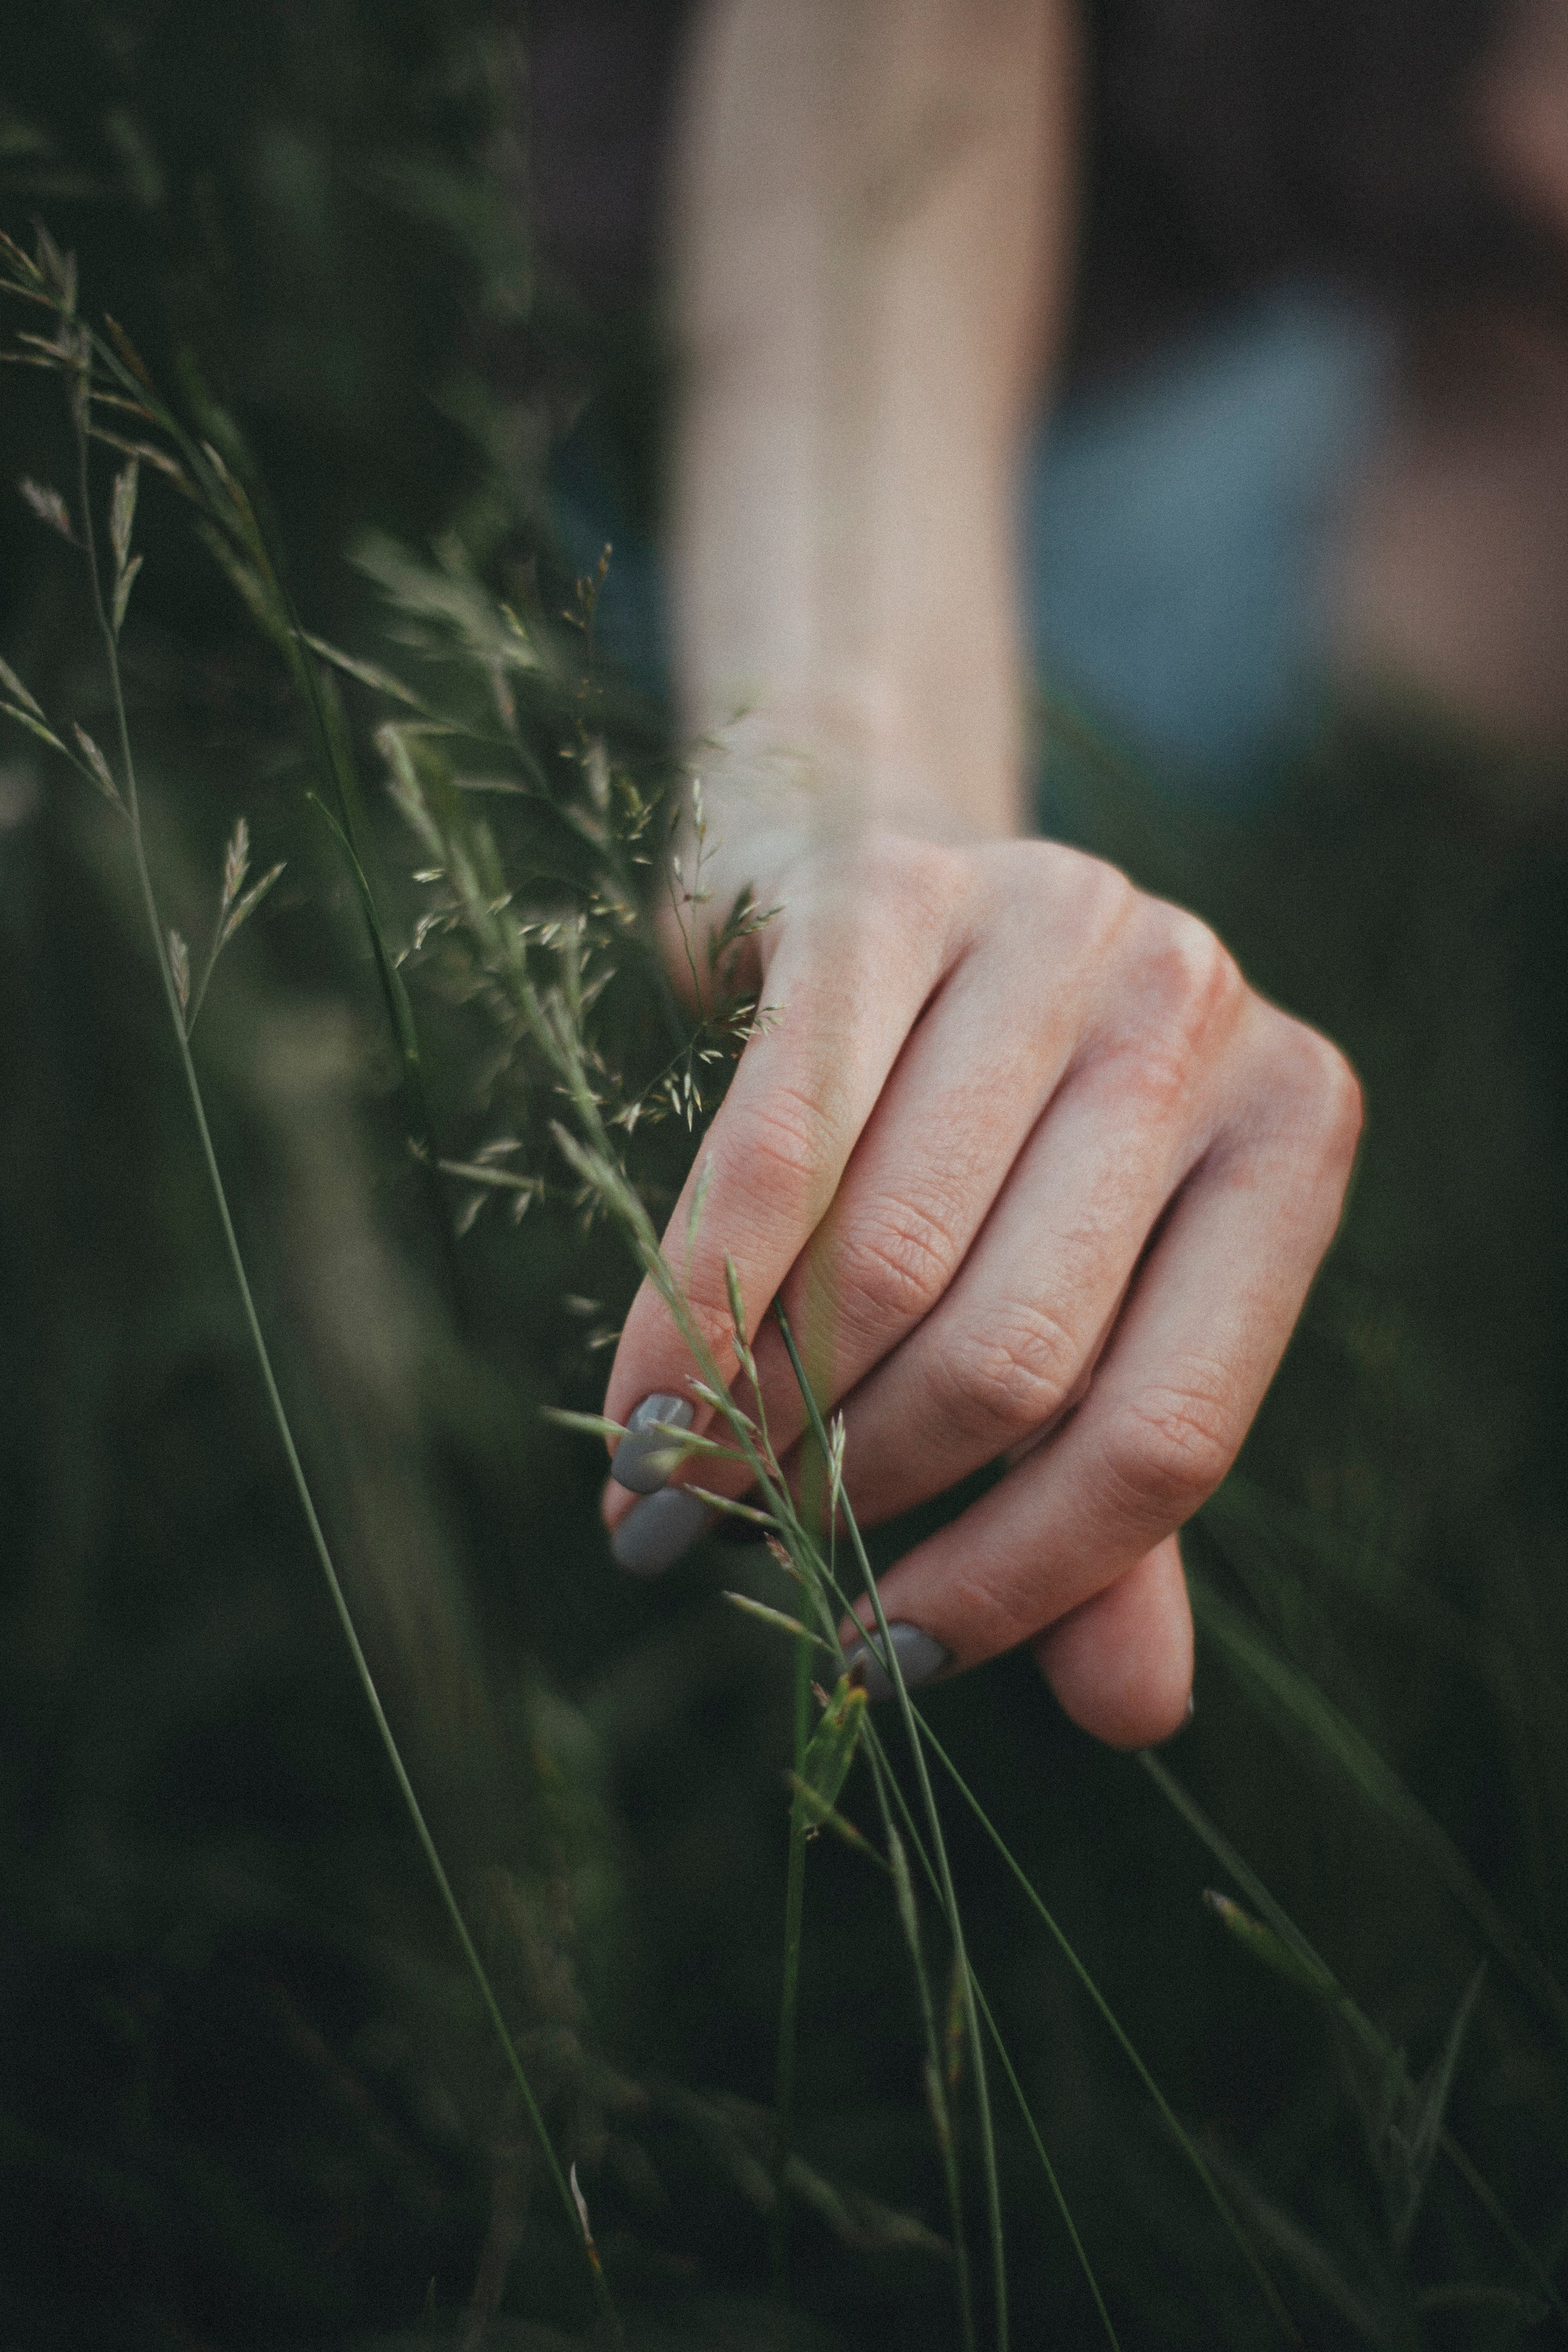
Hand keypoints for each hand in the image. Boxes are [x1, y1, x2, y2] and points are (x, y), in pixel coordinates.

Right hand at [601, 828, 1360, 1748]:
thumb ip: (1112, 1496)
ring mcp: (1051, 926)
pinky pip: (769, 1156)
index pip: (1169, 1432)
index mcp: (1287, 1133)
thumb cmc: (990, 1130)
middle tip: (745, 1554)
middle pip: (1017, 1355)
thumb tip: (1128, 1713)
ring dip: (757, 1418)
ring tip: (672, 1494)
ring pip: (886, 1263)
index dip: (1019, 1578)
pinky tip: (638, 1411)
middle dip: (858, 1490)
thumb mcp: (1086, 1301)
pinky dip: (686, 1314)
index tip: (881, 1657)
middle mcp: (1195, 1013)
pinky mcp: (884, 890)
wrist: (870, 880)